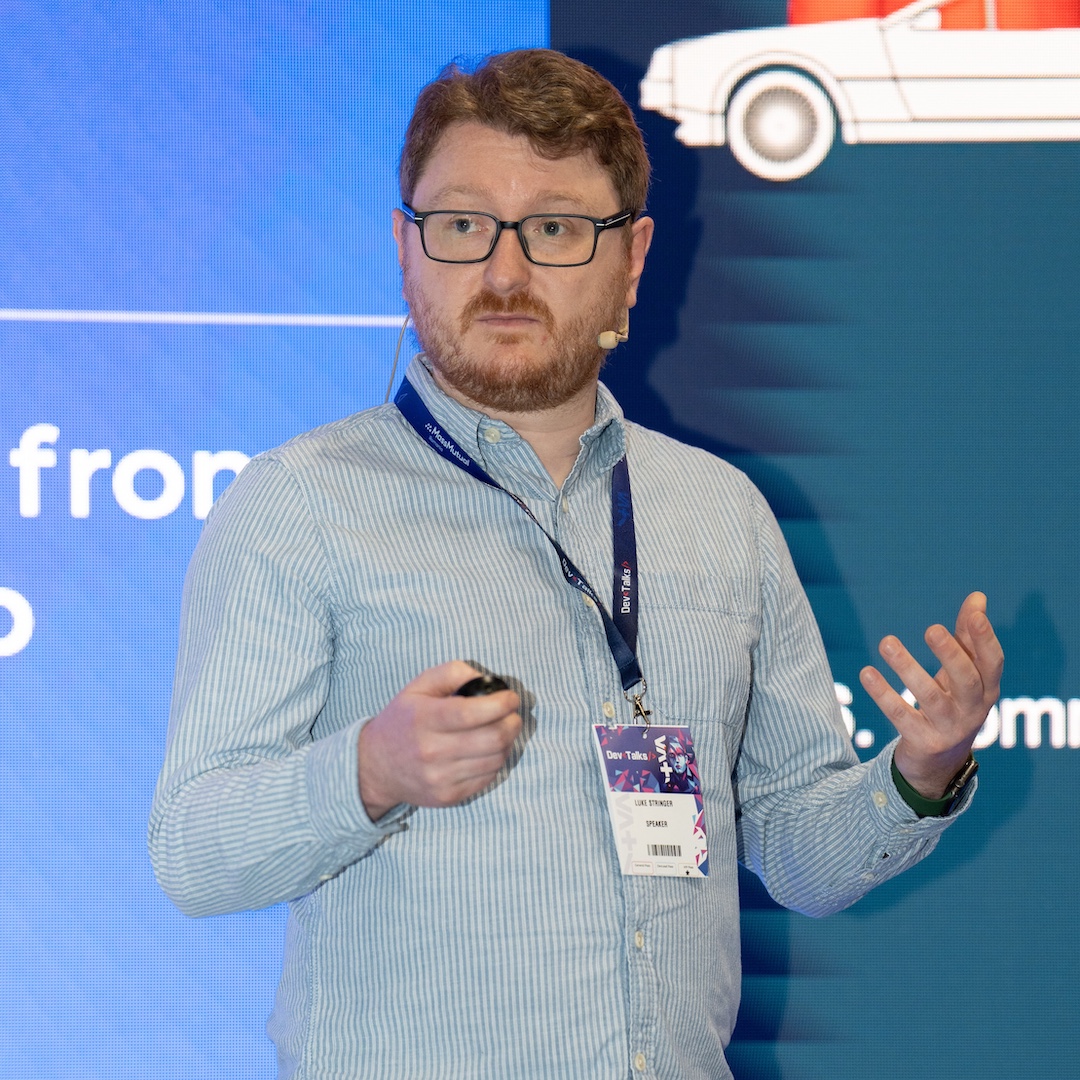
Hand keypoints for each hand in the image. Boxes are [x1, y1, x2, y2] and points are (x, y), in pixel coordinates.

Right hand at [357, 661, 521, 819]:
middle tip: (512, 714)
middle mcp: (431, 752)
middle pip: (491, 739)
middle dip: (512, 722)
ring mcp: (440, 778)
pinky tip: (486, 750)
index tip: (511, 697)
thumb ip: (452, 673)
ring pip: (495, 759)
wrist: (376, 767)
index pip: (471, 713)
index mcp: (423, 720)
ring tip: (501, 730)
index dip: (500, 704)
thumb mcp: (418, 686)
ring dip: (507, 742)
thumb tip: (485, 679)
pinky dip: (495, 761)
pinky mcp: (448, 797)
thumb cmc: (403, 720)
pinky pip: (488, 778)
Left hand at [859, 592, 1002, 798]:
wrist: (940, 761)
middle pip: (966, 681)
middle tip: (931, 629)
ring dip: (907, 668)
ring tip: (886, 642)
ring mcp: (949, 729)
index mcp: (987, 689)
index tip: (974, 614)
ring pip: (930, 697)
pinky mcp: (923, 742)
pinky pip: (901, 716)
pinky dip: (883, 694)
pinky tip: (866, 673)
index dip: (986, 639)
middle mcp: (973, 711)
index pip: (993, 662)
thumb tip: (978, 597)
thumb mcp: (963, 672)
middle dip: (951, 655)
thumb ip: (968, 636)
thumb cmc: (953, 702)